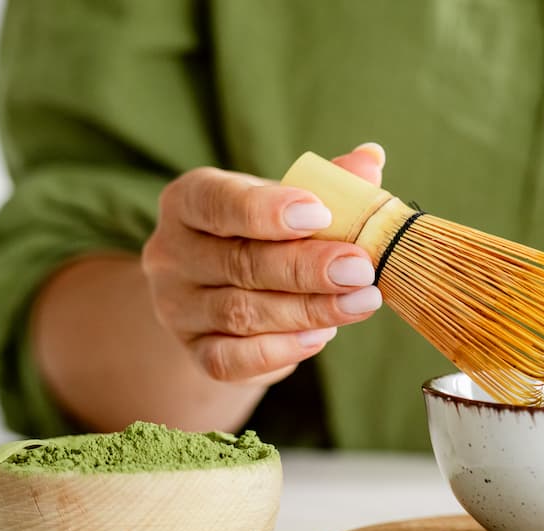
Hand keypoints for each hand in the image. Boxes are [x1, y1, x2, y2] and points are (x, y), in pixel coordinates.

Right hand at [141, 143, 386, 385]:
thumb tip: (372, 157)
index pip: (218, 202)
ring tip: (360, 303)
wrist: (223, 295)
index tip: (321, 214)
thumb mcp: (288, 201)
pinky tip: (321, 337)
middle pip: (239, 262)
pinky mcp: (193, 351)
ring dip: (308, 310)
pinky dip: (280, 350)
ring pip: (241, 313)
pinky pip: (232, 360)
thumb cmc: (263, 236)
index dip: (267, 210)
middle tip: (360, 269)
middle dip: (307, 268)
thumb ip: (329, 183)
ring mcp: (177, 307)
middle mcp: (171, 252)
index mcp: (189, 200)